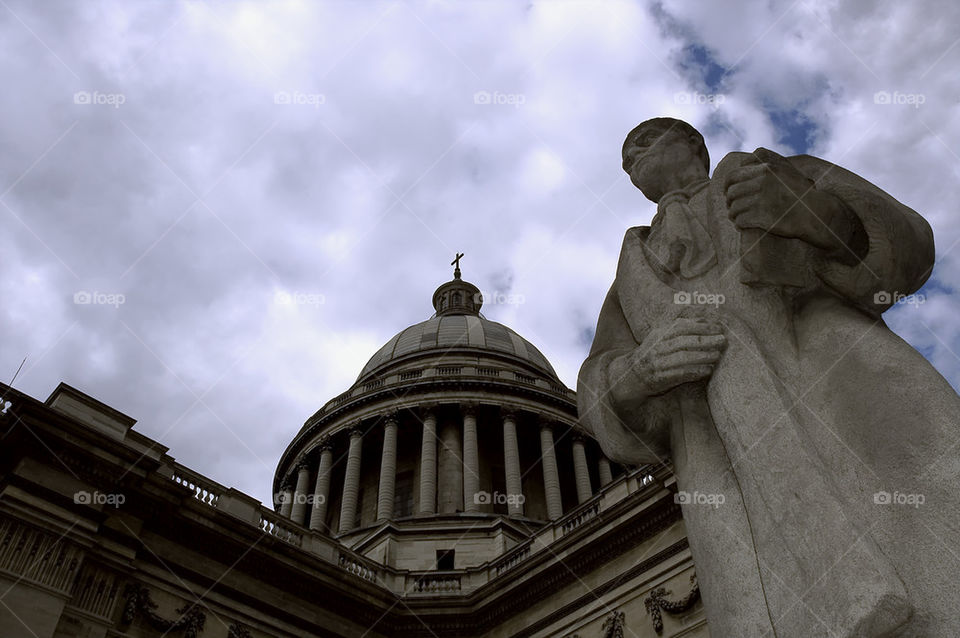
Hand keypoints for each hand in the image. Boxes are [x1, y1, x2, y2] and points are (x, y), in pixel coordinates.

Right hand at [610, 316, 725, 402]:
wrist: (632, 375)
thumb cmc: (652, 354)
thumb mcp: (660, 337)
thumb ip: (678, 328)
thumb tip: (703, 319)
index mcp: (660, 334)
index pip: (682, 326)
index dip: (702, 326)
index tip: (719, 327)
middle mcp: (658, 347)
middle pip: (685, 341)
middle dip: (706, 340)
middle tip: (723, 340)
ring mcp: (659, 362)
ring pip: (684, 357)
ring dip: (703, 356)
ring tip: (718, 355)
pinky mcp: (661, 378)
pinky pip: (681, 373)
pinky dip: (696, 371)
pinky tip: (708, 370)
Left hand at [723, 148, 846, 250]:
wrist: (815, 212)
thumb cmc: (801, 192)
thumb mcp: (787, 169)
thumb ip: (768, 161)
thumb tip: (747, 158)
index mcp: (767, 168)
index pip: (733, 175)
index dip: (727, 185)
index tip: (729, 191)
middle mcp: (763, 181)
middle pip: (732, 192)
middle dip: (730, 201)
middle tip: (732, 207)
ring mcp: (762, 198)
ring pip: (734, 207)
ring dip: (733, 214)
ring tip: (737, 217)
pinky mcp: (762, 216)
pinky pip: (740, 221)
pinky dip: (739, 224)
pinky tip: (742, 225)